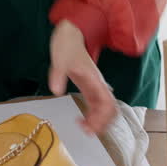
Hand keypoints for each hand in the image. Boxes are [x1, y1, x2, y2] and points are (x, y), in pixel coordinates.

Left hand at [48, 20, 116, 135]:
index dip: (102, 118)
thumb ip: (58, 74)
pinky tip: (81, 120)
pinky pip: (96, 105)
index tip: (88, 126)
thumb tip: (56, 90)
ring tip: (83, 128)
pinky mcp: (89, 87)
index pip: (107, 103)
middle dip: (102, 123)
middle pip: (110, 109)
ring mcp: (94, 86)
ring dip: (99, 121)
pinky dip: (93, 116)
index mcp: (95, 80)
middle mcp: (98, 85)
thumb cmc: (67, 45)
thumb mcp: (60, 59)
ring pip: (105, 109)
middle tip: (86, 131)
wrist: (70, 34)